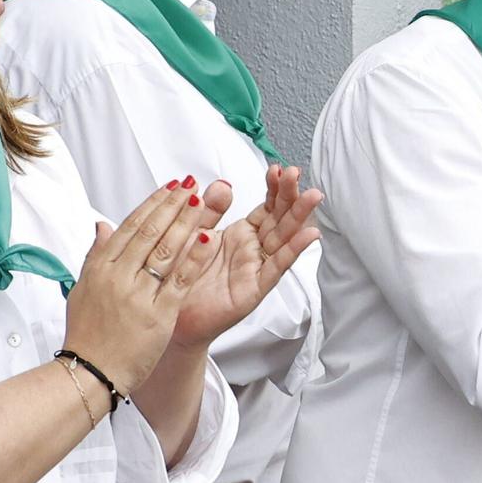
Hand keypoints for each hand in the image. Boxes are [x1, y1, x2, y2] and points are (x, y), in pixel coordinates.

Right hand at [60, 178, 225, 393]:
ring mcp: (138, 294)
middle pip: (149, 232)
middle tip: (190, 185)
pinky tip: (209, 236)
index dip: (152, 204)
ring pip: (165, 249)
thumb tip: (102, 225)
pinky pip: (180, 279)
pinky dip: (195, 256)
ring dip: (185, 221)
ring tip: (202, 201)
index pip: (130, 226)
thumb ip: (95, 255)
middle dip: (172, 205)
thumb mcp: (82, 289)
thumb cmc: (87, 335)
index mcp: (101, 268)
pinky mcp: (158, 313)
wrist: (89, 373)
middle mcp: (118, 276)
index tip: (169, 187)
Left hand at [172, 164, 321, 350]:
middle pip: (280, 218)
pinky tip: (307, 235)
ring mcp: (256, 269)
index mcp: (242, 235)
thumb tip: (223, 184)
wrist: (169, 313)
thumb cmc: (182, 276)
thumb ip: (210, 210)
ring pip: (283, 239)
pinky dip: (293, 251)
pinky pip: (276, 268)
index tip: (279, 169)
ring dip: (299, 217)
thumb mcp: (194, 233)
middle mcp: (253, 250)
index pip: (266, 206)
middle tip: (297, 174)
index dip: (275, 188)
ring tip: (312, 196)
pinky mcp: (253, 289)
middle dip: (291, 196)